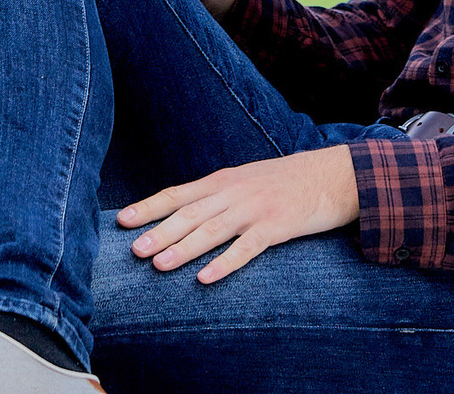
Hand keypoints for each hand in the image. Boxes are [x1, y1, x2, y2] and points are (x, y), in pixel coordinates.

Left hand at [117, 146, 359, 282]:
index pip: (178, 194)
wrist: (331, 175)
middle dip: (160, 231)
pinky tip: (206, 277)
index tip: (122, 220)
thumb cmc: (283, 182)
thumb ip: (215, 196)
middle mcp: (234, 192)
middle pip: (190, 213)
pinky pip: (247, 248)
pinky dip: (225, 263)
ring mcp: (256, 209)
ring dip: (184, 247)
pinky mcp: (277, 226)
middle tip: (134, 250)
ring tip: (159, 264)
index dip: (149, 207)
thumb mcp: (245, 180)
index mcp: (223, 181)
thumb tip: (179, 215)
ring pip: (213, 230)